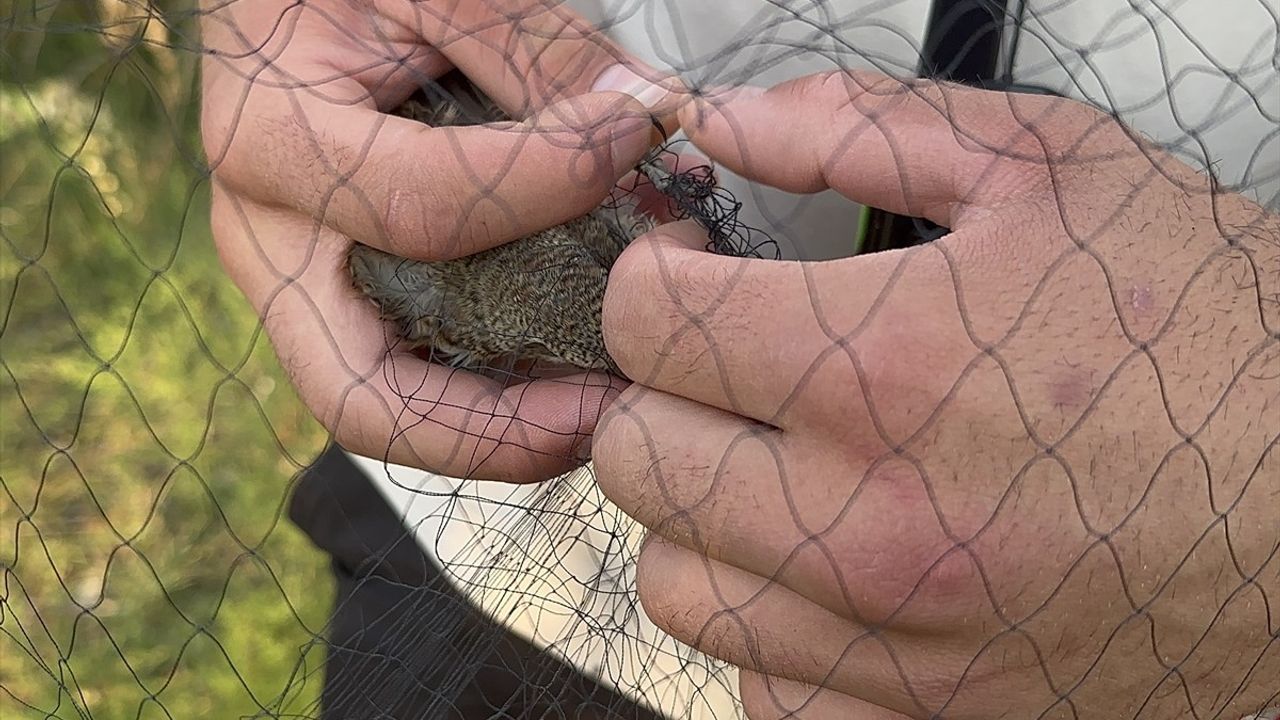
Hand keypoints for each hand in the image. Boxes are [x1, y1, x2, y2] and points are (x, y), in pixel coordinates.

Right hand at [201, 0, 673, 480]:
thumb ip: (540, 50)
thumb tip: (654, 114)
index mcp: (273, 147)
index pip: (429, 207)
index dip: (552, 182)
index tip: (638, 132)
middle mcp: (270, 243)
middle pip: (365, 400)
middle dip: (497, 432)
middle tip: (609, 412)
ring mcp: (301, 285)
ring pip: (391, 410)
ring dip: (505, 427)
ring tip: (610, 400)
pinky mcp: (342, 296)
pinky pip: (415, 372)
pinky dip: (496, 389)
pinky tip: (577, 362)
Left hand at [595, 72, 1279, 717]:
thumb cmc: (1218, 343)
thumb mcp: (1058, 173)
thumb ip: (863, 131)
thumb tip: (727, 127)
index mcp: (886, 369)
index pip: (646, 322)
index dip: (657, 280)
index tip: (696, 279)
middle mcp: (869, 522)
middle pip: (635, 454)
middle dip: (664, 392)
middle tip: (730, 369)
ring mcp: (893, 641)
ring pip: (675, 583)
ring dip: (702, 512)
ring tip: (777, 467)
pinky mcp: (926, 719)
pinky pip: (757, 681)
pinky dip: (769, 618)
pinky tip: (831, 563)